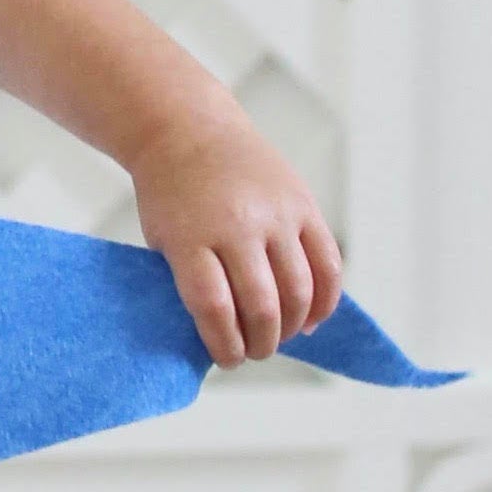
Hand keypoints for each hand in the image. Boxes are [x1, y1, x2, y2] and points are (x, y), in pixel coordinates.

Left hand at [128, 105, 343, 365]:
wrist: (189, 131)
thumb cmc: (170, 197)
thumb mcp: (163, 239)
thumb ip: (191, 283)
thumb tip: (226, 339)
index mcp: (191, 236)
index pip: (213, 307)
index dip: (224, 344)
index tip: (227, 359)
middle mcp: (237, 224)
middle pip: (261, 304)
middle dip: (261, 343)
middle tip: (254, 353)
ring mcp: (275, 213)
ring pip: (299, 289)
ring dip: (292, 327)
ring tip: (278, 338)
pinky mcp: (304, 204)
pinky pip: (328, 262)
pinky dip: (325, 299)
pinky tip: (311, 319)